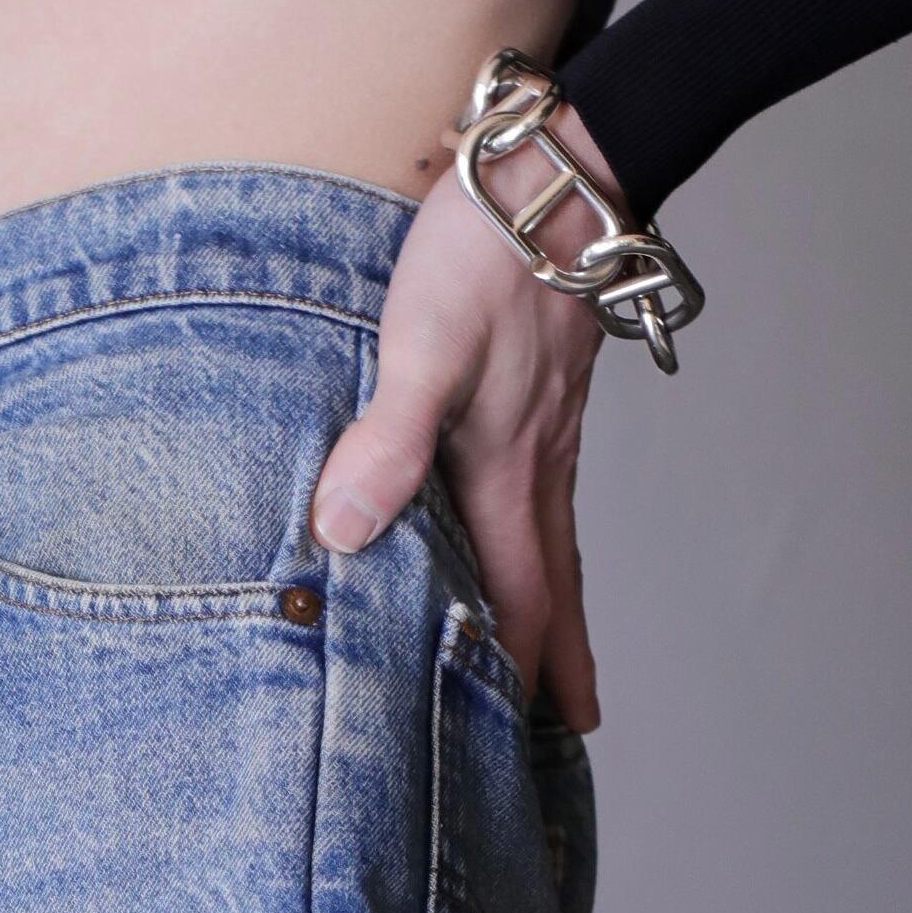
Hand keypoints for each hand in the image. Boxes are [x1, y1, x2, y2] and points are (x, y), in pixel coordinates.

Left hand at [309, 113, 613, 733]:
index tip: (526, 746)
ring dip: (558, 607)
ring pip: (556, 541)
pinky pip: (548, 493)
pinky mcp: (545, 393)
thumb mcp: (423, 344)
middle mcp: (538, 466)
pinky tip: (527, 529)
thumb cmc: (489, 250)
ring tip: (559, 656)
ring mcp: (550, 431)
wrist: (563, 166)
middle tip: (566, 732)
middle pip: (554, 588)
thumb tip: (345, 532)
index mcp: (509, 475)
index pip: (521, 601)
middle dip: (558, 665)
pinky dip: (546, 538)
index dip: (520, 675)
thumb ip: (387, 440)